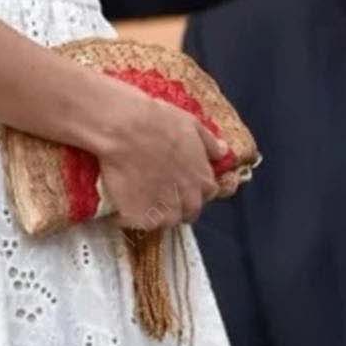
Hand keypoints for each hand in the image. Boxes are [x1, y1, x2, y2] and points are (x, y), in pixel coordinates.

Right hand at [88, 78, 226, 231]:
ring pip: (166, 222)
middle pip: (189, 213)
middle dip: (179, 206)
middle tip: (160, 194)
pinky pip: (140, 224)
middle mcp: (188, 198)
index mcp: (203, 178)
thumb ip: (208, 142)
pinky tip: (122, 208)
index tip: (181, 183)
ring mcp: (165, 210)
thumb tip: (223, 152)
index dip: (195, 188)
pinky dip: (132, 218)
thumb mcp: (191, 124)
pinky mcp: (141, 217)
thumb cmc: (158, 121)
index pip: (207, 194)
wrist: (125, 129)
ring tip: (141, 202)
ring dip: (157, 214)